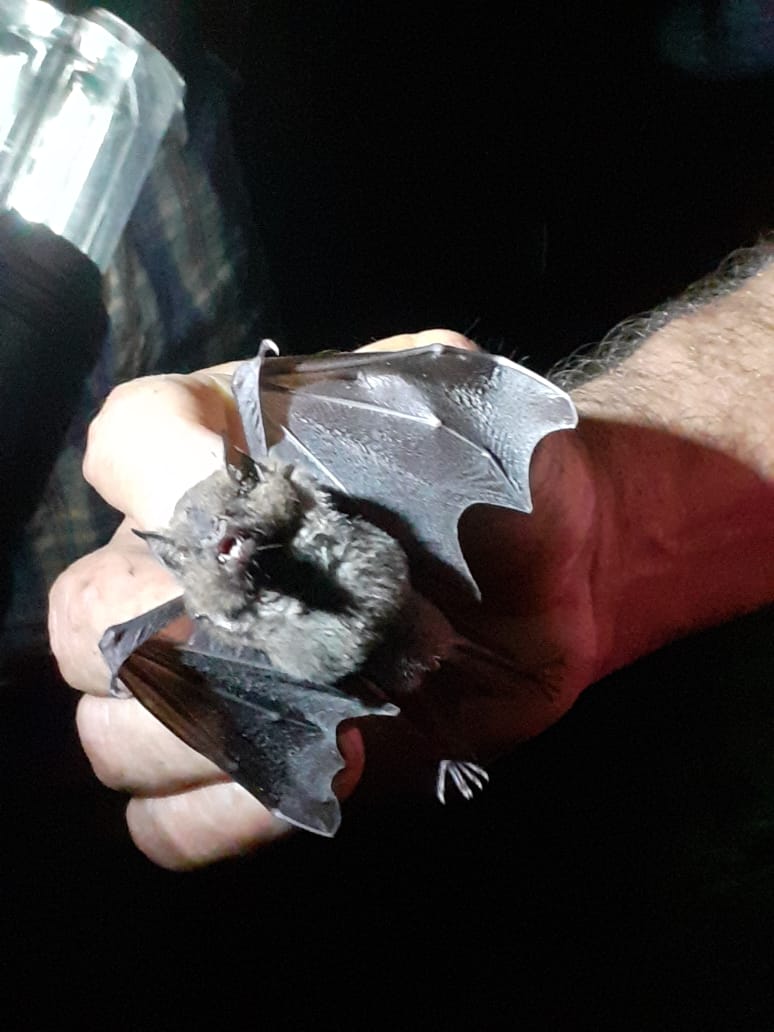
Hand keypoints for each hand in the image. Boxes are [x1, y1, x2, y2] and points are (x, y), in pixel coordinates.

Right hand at [49, 329, 611, 867]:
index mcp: (229, 444)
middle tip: (280, 654)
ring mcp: (207, 668)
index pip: (133, 438)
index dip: (162, 479)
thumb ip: (396, 435)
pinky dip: (209, 818)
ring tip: (307, 723)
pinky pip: (162, 819)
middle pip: (88, 612)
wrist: (560, 580)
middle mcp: (190, 558)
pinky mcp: (252, 759)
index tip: (250, 524)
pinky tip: (286, 788)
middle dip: (169, 644)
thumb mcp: (465, 421)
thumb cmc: (508, 485)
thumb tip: (313, 521)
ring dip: (195, 740)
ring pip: (109, 724)